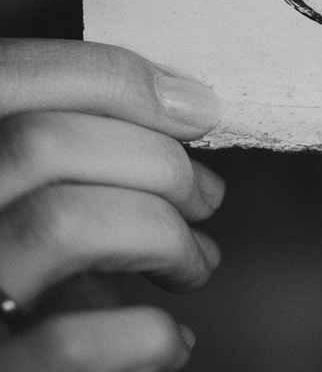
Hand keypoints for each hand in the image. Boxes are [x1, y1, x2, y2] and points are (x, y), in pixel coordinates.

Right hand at [0, 39, 223, 370]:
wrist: (17, 356)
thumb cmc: (35, 272)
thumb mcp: (39, 188)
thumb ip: (80, 142)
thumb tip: (182, 103)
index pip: (13, 73)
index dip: (115, 80)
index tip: (193, 108)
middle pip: (45, 144)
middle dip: (155, 160)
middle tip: (206, 194)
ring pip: (60, 224)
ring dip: (161, 236)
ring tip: (193, 261)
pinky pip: (68, 342)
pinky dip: (144, 333)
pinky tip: (170, 338)